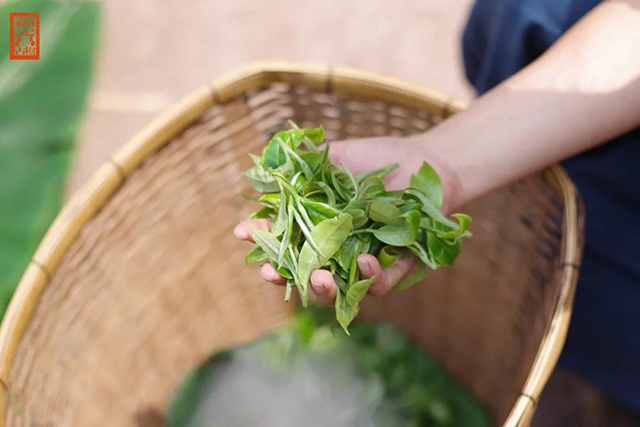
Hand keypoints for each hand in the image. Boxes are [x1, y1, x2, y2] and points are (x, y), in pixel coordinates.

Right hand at [234, 135, 459, 302]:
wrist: (428, 163)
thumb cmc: (380, 158)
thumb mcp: (337, 158)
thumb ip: (306, 168)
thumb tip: (266, 171)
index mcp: (318, 225)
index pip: (283, 239)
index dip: (262, 239)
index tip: (244, 233)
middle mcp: (336, 249)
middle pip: (303, 273)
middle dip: (283, 276)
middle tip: (271, 272)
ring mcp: (363, 261)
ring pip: (337, 290)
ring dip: (322, 290)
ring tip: (319, 279)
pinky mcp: (394, 268)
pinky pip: (378, 285)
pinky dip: (369, 278)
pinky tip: (365, 262)